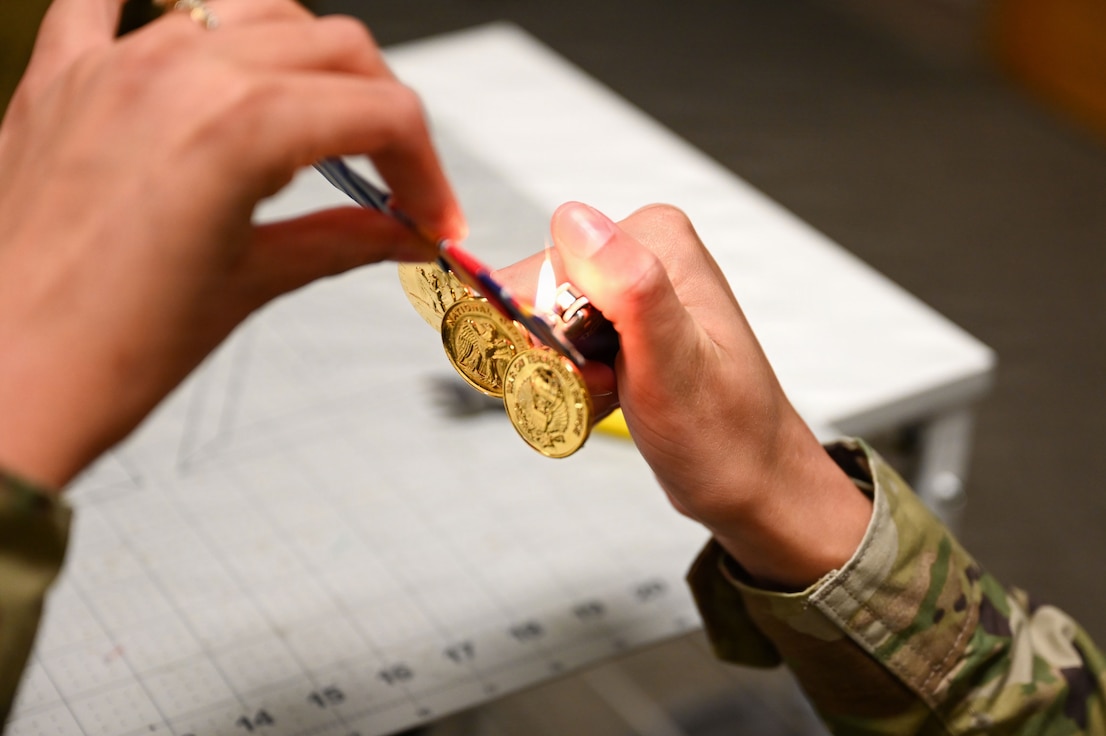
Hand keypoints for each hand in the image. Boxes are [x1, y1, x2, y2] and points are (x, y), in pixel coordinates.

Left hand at [0, 0, 463, 488]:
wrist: (1, 385)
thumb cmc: (107, 353)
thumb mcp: (251, 286)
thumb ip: (341, 241)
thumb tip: (403, 234)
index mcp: (240, 127)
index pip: (382, 112)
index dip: (427, 166)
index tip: (431, 210)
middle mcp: (180, 73)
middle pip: (332, 45)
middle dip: (382, 109)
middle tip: (393, 177)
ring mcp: (114, 64)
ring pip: (248, 6)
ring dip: (301, 58)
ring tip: (310, 121)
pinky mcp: (59, 78)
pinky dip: (157, 8)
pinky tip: (184, 39)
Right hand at [547, 202, 870, 587]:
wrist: (751, 481)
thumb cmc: (725, 435)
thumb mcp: (673, 363)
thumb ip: (631, 286)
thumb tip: (576, 220)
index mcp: (657, 238)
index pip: (550, 261)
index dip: (547, 324)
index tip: (584, 363)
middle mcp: (643, 252)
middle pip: (540, 288)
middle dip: (549, 347)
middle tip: (600, 384)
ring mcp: (633, 288)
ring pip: (541, 317)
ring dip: (554, 365)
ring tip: (608, 391)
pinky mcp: (624, 322)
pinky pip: (559, 337)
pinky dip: (564, 373)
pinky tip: (605, 393)